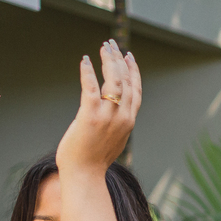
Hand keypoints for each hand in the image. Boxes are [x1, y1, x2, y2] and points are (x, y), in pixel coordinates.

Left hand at [56, 40, 142, 171]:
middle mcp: (122, 117)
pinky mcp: (90, 116)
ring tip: (102, 48)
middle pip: (126, 81)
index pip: (136, 90)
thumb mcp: (113, 140)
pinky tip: (85, 60)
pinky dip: (88, 72)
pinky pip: (91, 87)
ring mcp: (107, 116)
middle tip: (111, 44)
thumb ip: (116, 125)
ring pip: (113, 81)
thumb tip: (111, 114)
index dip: (133, 71)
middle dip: (119, 59)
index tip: (127, 56)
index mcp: (129, 121)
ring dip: (108, 61)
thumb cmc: (93, 161)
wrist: (84, 175)